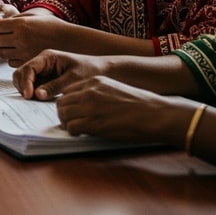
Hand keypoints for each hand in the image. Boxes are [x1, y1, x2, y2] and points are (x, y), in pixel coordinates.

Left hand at [0, 12, 75, 64]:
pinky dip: (11, 58)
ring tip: (9, 44)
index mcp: (20, 24)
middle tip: (1, 35)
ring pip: (1, 53)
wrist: (69, 40)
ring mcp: (24, 51)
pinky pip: (10, 62)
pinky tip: (17, 52)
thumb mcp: (34, 16)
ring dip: (2, 48)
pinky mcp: (28, 62)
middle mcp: (20, 38)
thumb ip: (15, 18)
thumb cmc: (51, 25)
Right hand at [13, 49, 108, 99]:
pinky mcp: (45, 80)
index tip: (29, 95)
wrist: (101, 70)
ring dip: (27, 91)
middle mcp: (41, 63)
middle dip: (23, 86)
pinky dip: (33, 94)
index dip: (26, 82)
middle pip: (21, 73)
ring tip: (38, 100)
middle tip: (31, 99)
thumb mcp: (73, 79)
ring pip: (24, 81)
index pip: (28, 68)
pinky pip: (32, 87)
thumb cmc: (89, 70)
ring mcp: (42, 72)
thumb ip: (54, 86)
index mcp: (47, 57)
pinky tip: (41, 100)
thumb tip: (36, 94)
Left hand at [55, 75, 190, 145]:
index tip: (72, 110)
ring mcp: (89, 106)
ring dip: (67, 123)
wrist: (154, 114)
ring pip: (64, 114)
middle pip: (62, 102)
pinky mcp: (92, 123)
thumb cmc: (140, 105)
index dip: (68, 102)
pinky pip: (72, 127)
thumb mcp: (115, 89)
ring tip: (75, 128)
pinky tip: (81, 134)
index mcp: (95, 81)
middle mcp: (89, 91)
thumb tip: (87, 105)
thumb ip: (99, 93)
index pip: (68, 90)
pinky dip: (73, 132)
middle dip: (64, 113)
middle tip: (70, 122)